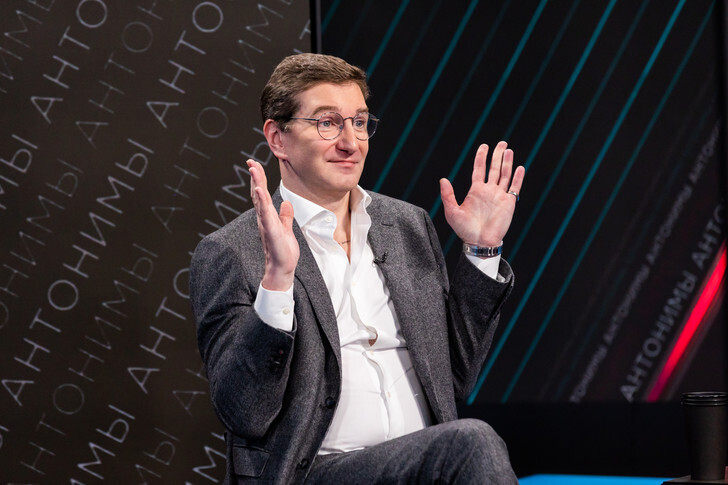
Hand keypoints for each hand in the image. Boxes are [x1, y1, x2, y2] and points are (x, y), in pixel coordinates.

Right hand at [247, 160, 299, 290]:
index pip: (261, 194)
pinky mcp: (270, 230)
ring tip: (253, 169)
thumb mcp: (286, 229)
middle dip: (255, 176)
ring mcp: (266, 224)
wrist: (282, 269)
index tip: (255, 165)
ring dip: (257, 183)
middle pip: (258, 193)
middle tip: (250, 161)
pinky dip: (262, 201)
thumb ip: (285, 216)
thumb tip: (286, 204)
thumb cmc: (283, 252)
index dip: (258, 179)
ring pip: (259, 200)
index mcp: (268, 217)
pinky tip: (259, 190)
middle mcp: (264, 218)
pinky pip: (265, 214)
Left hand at [439, 141, 524, 247]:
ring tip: (509, 150)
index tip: (484, 145)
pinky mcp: (509, 203)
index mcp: (475, 190)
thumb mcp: (451, 212)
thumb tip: (443, 179)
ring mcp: (499, 196)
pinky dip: (518, 178)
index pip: (479, 169)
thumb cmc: (464, 229)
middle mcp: (488, 191)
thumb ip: (448, 195)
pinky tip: (520, 167)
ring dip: (507, 163)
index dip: (481, 157)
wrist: (480, 242)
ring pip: (505, 175)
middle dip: (497, 155)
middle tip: (501, 143)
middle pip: (494, 168)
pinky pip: (515, 188)